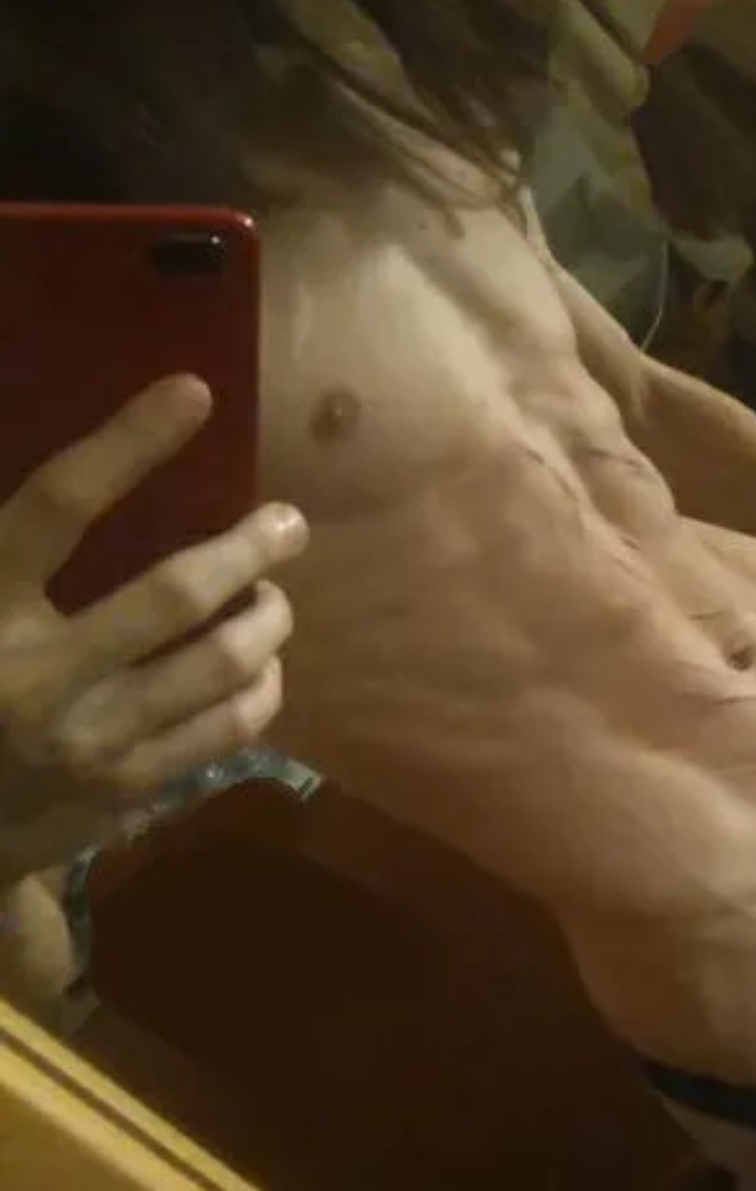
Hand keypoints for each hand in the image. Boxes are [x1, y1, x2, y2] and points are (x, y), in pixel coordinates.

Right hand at [0, 376, 308, 885]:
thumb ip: (23, 554)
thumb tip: (98, 475)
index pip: (58, 506)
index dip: (128, 442)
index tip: (194, 392)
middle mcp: (39, 676)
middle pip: (175, 594)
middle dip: (249, 548)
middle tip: (287, 522)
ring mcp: (94, 742)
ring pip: (221, 667)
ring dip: (267, 621)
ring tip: (272, 598)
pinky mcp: (131, 791)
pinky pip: (229, 730)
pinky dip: (261, 689)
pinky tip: (262, 668)